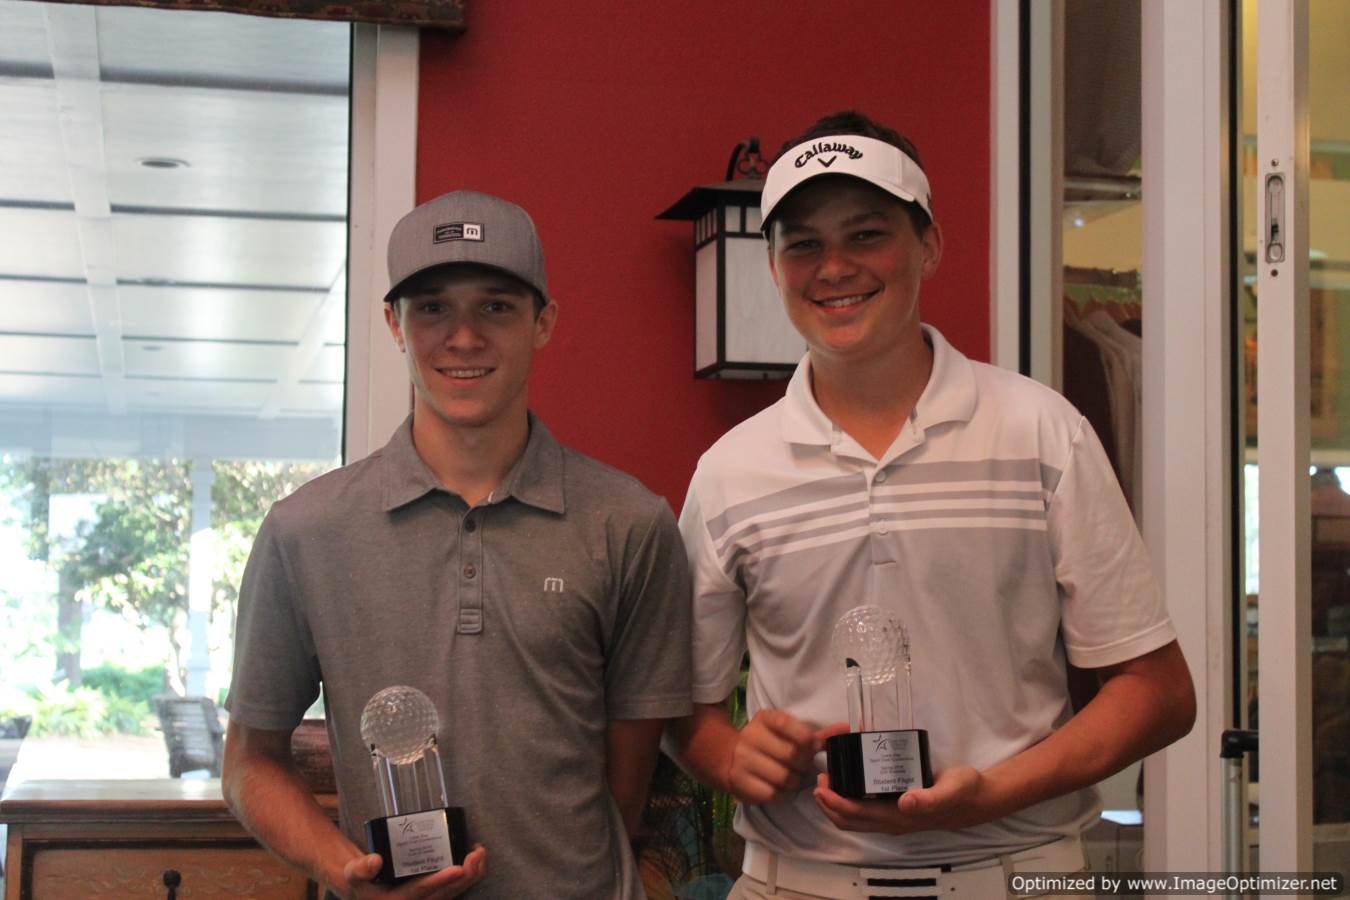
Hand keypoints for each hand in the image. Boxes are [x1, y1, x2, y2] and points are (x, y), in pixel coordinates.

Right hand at [338, 845, 486, 898]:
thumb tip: (376, 860)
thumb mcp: (354, 874)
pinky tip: (477, 857)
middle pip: (445, 893)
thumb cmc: (361, 881)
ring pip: (454, 892)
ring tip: (480, 852)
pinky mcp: (434, 895)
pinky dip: (468, 874)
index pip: (422, 890)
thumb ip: (361, 868)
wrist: (366, 891)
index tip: (458, 868)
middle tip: (477, 854)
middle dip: (465, 875)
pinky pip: (455, 888)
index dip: (440, 880)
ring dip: (471, 874)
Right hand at [725, 711, 847, 804]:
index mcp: (765, 719)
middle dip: (803, 764)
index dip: (807, 740)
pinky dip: (781, 794)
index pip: (789, 725)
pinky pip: (773, 794)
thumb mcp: (788, 732)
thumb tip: (846, 729)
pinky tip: (778, 786)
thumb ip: (817, 735)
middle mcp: (751, 736)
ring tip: (790, 775)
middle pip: (792, 755)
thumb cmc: (769, 743)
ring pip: (784, 778)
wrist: (729, 756)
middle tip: (801, 765)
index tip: (811, 746)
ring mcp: (743, 760)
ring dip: (794, 781)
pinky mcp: (740, 782)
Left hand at [813, 766, 990, 834]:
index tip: (821, 784)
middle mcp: (893, 822)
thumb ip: (930, 797)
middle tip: (819, 779)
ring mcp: (894, 818)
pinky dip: (850, 801)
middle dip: (828, 803)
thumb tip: (905, 802)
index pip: (857, 814)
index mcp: (901, 817)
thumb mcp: (951, 788)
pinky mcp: (897, 811)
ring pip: (855, 819)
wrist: (978, 798)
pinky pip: (865, 812)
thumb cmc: (963, 791)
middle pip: (849, 820)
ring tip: (828, 782)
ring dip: (836, 804)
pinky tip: (849, 783)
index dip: (834, 802)